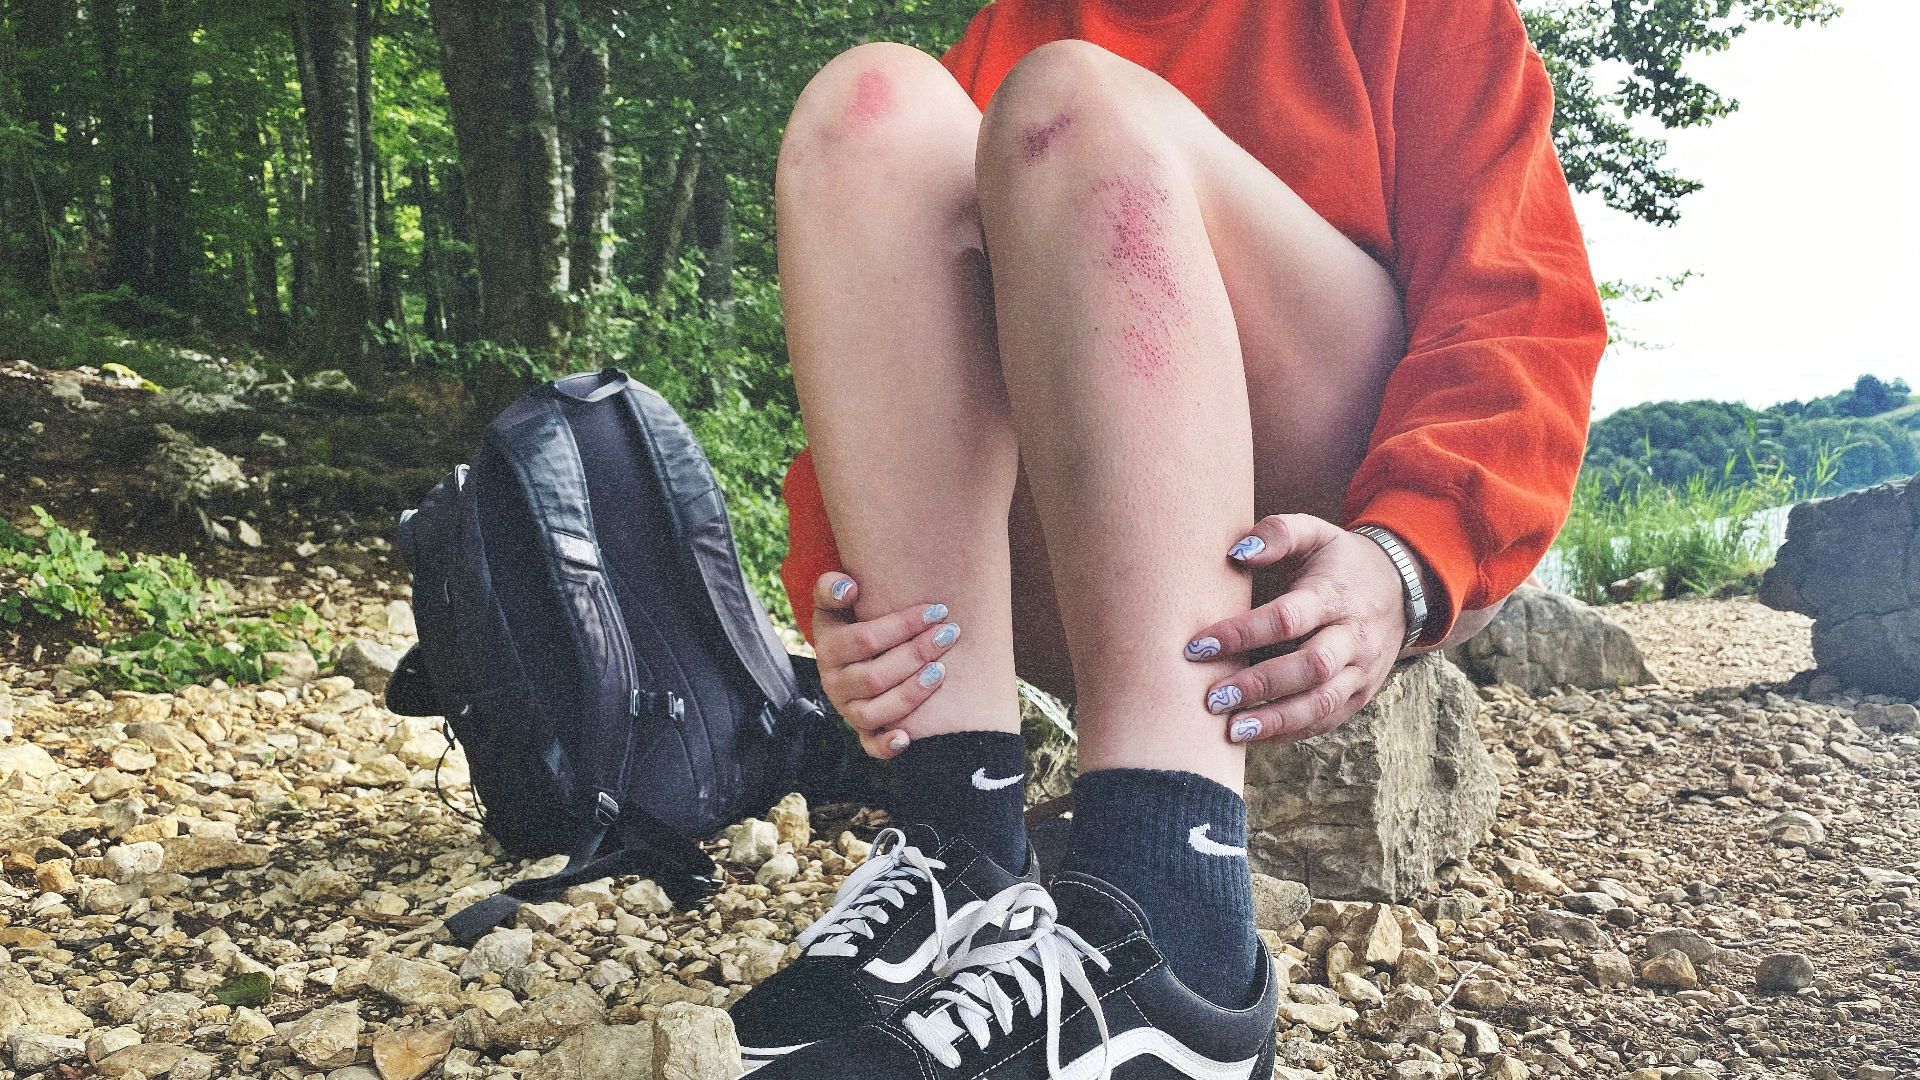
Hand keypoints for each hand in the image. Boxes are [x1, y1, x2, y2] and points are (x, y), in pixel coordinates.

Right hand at [810, 572, 962, 759]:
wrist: (849, 649)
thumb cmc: (851, 617)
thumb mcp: (833, 599)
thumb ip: (832, 586)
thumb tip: (849, 588)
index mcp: (827, 648)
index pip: (864, 640)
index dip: (902, 625)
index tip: (937, 610)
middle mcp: (834, 682)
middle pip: (874, 677)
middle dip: (916, 654)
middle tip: (949, 635)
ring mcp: (847, 709)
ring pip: (874, 712)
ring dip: (910, 694)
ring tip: (941, 672)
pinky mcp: (862, 730)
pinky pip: (870, 746)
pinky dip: (887, 746)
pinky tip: (908, 737)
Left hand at [1185, 514, 1409, 743]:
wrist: (1402, 586)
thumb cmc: (1341, 561)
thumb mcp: (1315, 533)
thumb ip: (1278, 533)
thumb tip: (1236, 552)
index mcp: (1334, 596)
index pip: (1286, 618)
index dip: (1241, 633)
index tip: (1197, 646)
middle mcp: (1352, 636)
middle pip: (1309, 667)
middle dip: (1259, 685)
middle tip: (1212, 698)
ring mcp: (1361, 670)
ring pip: (1321, 703)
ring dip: (1275, 720)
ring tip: (1231, 731)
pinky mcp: (1361, 694)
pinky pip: (1327, 720)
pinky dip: (1291, 732)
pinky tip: (1254, 737)